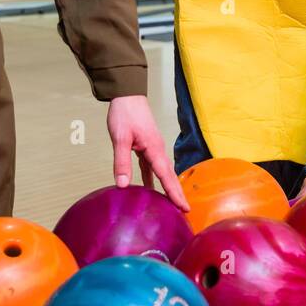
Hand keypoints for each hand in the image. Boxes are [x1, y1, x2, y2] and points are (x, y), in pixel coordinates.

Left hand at [106, 95, 188, 210]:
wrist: (127, 95)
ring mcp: (152, 148)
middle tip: (186, 211)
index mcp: (154, 149)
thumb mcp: (120, 138)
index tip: (184, 207)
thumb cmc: (125, 113)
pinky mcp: (146, 147)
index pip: (166, 176)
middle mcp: (157, 150)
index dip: (174, 193)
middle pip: (169, 176)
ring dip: (168, 187)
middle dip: (177, 193)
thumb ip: (122, 161)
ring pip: (163, 172)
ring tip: (172, 204)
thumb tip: (123, 185)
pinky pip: (152, 167)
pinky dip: (154, 179)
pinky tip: (150, 189)